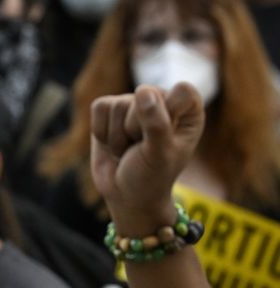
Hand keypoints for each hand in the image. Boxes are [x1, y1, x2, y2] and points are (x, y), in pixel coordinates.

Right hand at [89, 83, 204, 231]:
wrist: (125, 195)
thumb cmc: (151, 177)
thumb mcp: (159, 154)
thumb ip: (156, 123)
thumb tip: (143, 92)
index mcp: (187, 111)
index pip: (182, 91)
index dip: (168, 112)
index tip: (164, 136)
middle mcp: (162, 101)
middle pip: (143, 95)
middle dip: (134, 128)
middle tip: (140, 149)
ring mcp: (134, 104)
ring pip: (118, 105)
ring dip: (116, 136)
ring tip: (126, 150)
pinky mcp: (109, 111)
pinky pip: (99, 108)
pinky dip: (101, 132)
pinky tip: (111, 144)